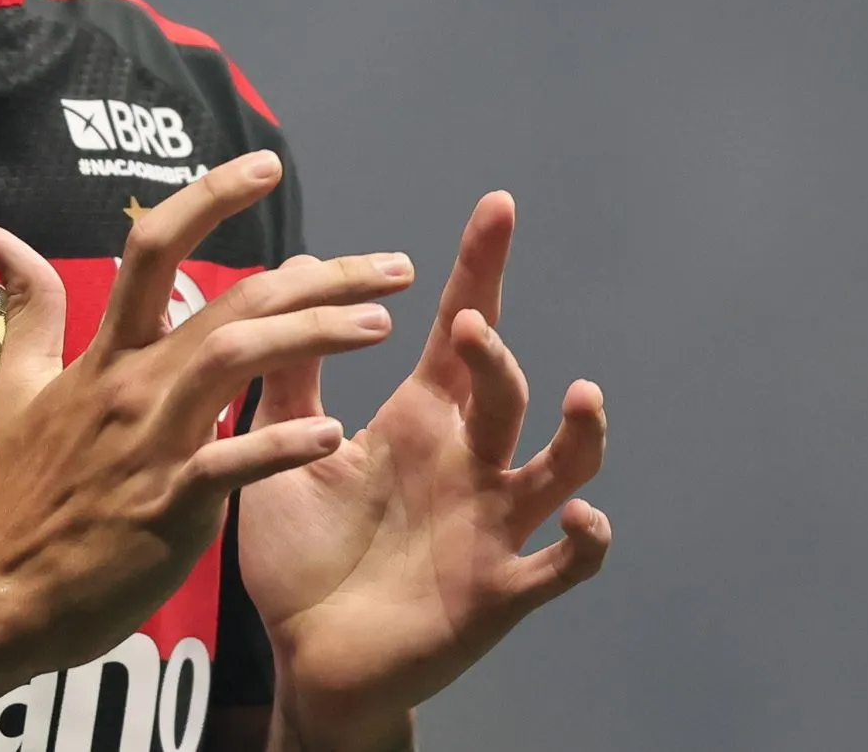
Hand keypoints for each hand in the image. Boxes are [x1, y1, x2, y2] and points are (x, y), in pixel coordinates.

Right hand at [0, 151, 418, 675]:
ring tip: (381, 325)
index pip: (153, 248)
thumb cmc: (23, 492)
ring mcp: (153, 444)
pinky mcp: (170, 507)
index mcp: (106, 354)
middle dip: (322, 277)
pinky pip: (233, 465)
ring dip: (316, 336)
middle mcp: (135, 385)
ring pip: (237, 361)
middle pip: (232, 301)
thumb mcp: (14, 389)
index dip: (210, 197)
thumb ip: (26, 308)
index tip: (267, 164)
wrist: (4, 595)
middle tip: (394, 267)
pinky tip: (333, 432)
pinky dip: (282, 445)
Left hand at [238, 192, 612, 750]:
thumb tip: (292, 276)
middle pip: (503, 388)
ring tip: (581, 396)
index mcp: (421, 421)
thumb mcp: (283, 449)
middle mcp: (467, 462)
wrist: (306, 663)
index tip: (496, 206)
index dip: (481, 268)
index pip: (462, 328)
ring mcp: (490, 525)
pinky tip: (582, 518)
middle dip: (495, 352)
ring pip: (559, 465)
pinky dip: (584, 543)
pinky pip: (560, 567)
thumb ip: (288, 372)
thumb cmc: (303, 558)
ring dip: (580, 434)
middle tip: (464, 326)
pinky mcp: (498, 590)